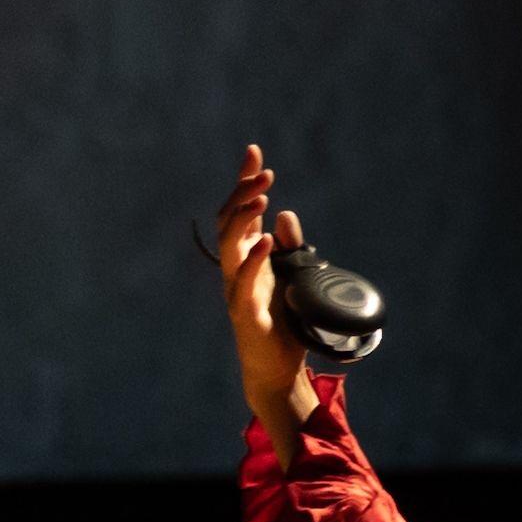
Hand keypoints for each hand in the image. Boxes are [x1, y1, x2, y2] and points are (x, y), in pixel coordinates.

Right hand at [211, 145, 319, 436]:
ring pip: (230, 248)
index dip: (244, 182)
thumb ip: (290, 248)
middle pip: (229, 222)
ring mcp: (237, 291)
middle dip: (244, 194)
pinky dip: (255, 260)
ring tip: (262, 198)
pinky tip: (267, 239)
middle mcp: (236, 270)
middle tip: (264, 174)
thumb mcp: (292, 277)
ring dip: (244, 220)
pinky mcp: (246, 314)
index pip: (239, 211)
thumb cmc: (282, 323)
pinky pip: (243, 283)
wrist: (275, 370)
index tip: (254, 151)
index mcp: (247, 258)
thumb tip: (285, 215)